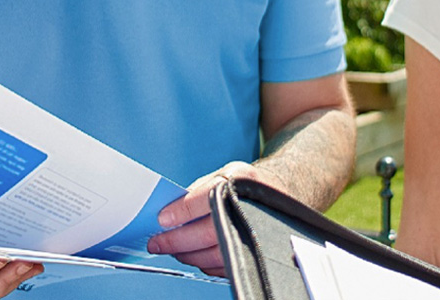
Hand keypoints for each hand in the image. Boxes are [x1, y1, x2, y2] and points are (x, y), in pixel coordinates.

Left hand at [147, 161, 287, 275]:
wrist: (282, 192)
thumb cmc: (247, 183)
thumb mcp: (225, 173)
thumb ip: (200, 189)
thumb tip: (169, 210)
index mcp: (240, 181)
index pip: (205, 199)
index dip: (181, 211)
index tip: (162, 220)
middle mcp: (249, 207)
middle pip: (207, 232)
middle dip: (176, 240)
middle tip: (157, 243)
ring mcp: (254, 232)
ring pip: (214, 253)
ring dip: (187, 255)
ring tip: (172, 249)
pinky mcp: (254, 252)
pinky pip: (223, 265)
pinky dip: (203, 263)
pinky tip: (194, 255)